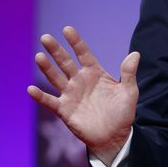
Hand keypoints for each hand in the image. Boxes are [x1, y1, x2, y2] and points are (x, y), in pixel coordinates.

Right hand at [27, 26, 139, 165]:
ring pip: (56, 78)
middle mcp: (81, 81)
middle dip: (56, 50)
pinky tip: (31, 89)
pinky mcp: (64, 110)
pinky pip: (50, 101)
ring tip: (39, 56)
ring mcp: (71, 95)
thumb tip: (136, 54)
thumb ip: (129, 73)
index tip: (67, 29)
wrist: (115, 137)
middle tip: (45, 37)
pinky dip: (40, 96)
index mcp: (96, 74)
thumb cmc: (123, 113)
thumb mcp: (129, 92)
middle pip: (66, 62)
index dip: (76, 42)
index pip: (84, 54)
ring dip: (47, 68)